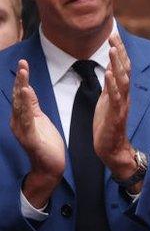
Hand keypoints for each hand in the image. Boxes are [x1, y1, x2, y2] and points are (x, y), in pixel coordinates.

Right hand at [10, 60, 64, 206]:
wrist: (50, 167)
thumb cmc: (47, 145)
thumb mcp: (40, 120)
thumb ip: (32, 106)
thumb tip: (27, 89)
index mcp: (22, 116)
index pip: (22, 94)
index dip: (22, 79)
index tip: (24, 63)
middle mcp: (18, 121)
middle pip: (19, 97)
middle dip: (20, 80)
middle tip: (22, 64)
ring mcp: (22, 130)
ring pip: (20, 107)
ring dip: (22, 90)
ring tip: (23, 75)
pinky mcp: (29, 139)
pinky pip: (27, 120)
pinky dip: (26, 107)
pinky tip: (26, 96)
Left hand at [93, 34, 135, 178]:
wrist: (112, 148)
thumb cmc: (108, 125)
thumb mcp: (108, 100)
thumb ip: (111, 83)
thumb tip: (111, 66)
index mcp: (121, 91)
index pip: (122, 67)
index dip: (119, 50)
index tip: (113, 34)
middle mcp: (124, 95)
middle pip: (124, 69)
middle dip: (119, 51)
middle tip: (114, 34)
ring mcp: (121, 104)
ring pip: (122, 80)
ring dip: (117, 64)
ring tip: (112, 49)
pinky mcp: (116, 114)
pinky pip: (115, 97)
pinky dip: (112, 84)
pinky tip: (109, 73)